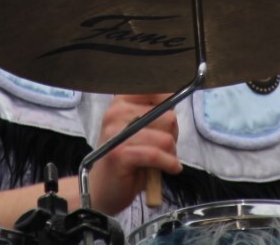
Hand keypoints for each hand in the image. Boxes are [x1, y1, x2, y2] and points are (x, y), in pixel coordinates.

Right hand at [86, 94, 180, 214]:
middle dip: (172, 135)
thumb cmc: (127, 160)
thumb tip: (176, 99)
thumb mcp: (141, 131)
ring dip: (171, 153)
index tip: (169, 121)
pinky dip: (168, 163)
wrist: (103, 190)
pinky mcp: (119, 153)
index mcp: (121, 102)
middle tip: (165, 148)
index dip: (170, 104)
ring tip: (165, 161)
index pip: (156, 90)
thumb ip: (156, 115)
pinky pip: (155, 154)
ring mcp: (116, 133)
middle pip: (166, 116)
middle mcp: (116, 112)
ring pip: (164, 138)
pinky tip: (171, 168)